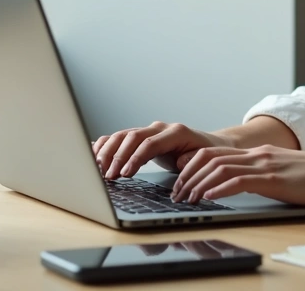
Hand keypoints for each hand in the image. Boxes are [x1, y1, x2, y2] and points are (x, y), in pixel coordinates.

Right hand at [92, 122, 236, 178]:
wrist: (209, 144)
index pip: (150, 143)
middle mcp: (160, 128)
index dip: (135, 158)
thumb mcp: (203, 158)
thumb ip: (191, 160)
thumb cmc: (206, 154)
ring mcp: (149, 130)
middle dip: (117, 157)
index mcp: (176, 132)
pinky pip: (120, 137)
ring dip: (108, 152)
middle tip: (108, 176)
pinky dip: (106, 145)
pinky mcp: (142, 136)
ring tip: (98, 169)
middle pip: (132, 137)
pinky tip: (95, 154)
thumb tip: (180, 161)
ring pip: (123, 135)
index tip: (125, 174)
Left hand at [170, 145, 304, 206]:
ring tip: (187, 199)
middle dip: (187, 175)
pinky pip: (238, 181)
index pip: (215, 152)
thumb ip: (263, 174)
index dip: (192, 165)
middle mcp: (257, 155)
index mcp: (258, 153)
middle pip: (209, 157)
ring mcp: (264, 165)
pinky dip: (218, 189)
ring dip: (197, 184)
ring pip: (218, 168)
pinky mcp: (273, 178)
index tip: (181, 181)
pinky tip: (208, 198)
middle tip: (176, 193)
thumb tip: (244, 185)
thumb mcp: (283, 172)